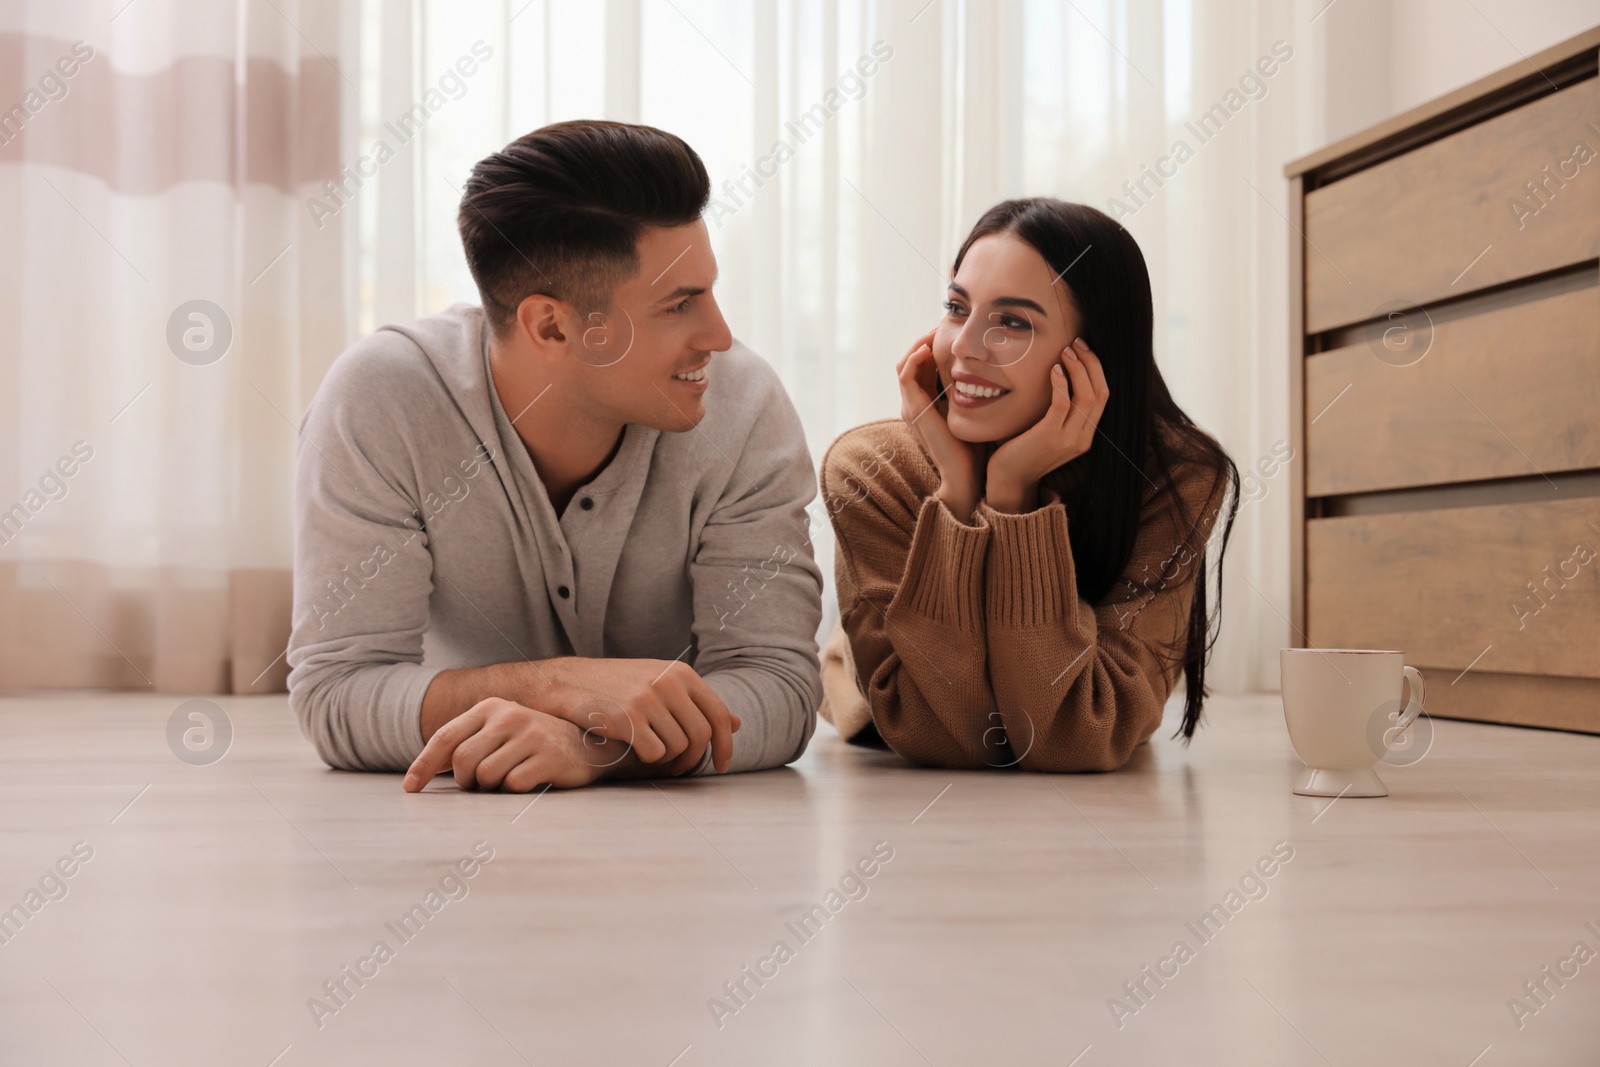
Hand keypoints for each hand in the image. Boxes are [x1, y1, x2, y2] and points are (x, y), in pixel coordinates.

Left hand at [403, 699, 604, 791]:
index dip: (423, 765)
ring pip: (486, 776)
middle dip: (466, 781)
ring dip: (491, 787)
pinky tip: (530, 780)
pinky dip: (515, 790)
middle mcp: (509, 715)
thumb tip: (417, 774)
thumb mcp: (499, 732)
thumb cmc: (532, 743)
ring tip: (509, 779)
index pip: (446, 738)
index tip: (410, 788)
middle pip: (463, 761)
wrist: (588, 743)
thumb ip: (465, 744)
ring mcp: (531, 734)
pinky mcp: (549, 756)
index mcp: (491, 707)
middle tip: (481, 784)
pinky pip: (513, 785)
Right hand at [543, 658, 740, 774]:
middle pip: (701, 735)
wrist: (566, 683)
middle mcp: (668, 682)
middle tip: (680, 769)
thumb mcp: (660, 683)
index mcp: (681, 673)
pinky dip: (648, 759)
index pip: (719, 714)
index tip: (721, 765)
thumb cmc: (616, 687)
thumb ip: (696, 702)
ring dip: (668, 760)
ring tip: (652, 754)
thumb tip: (737, 723)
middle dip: (694, 759)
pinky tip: (635, 751)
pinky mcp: (627, 718)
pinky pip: (654, 754)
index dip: (725, 744)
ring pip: (677, 747)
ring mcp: (648, 699)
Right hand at [897, 329, 983, 520]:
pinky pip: (906, 375)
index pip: (924, 364)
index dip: (936, 344)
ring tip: (937, 330)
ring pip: (906, 363)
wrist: (967, 477)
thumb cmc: (976, 448)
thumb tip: (996, 370)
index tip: (955, 331)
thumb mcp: (977, 412)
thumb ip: (977, 392)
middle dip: (927, 339)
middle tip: (945, 324)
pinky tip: (931, 347)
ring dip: (920, 343)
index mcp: (927, 403)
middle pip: (913, 360)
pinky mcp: (913, 409)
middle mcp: (914, 403)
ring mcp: (911, 406)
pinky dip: (915, 357)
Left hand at [986, 337, 1108, 512]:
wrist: (1008, 480)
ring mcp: (1068, 439)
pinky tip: (1054, 369)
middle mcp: (1082, 438)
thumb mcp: (1050, 430)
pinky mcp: (1049, 436)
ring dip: (1078, 368)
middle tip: (1076, 343)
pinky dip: (1062, 382)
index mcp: (1086, 435)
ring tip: (1065, 351)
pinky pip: (1063, 404)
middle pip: (1101, 392)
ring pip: (1087, 396)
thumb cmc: (1023, 450)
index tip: (1083, 349)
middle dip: (1091, 363)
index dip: (1097, 369)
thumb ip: (1062, 411)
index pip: (1104, 395)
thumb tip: (1062, 377)